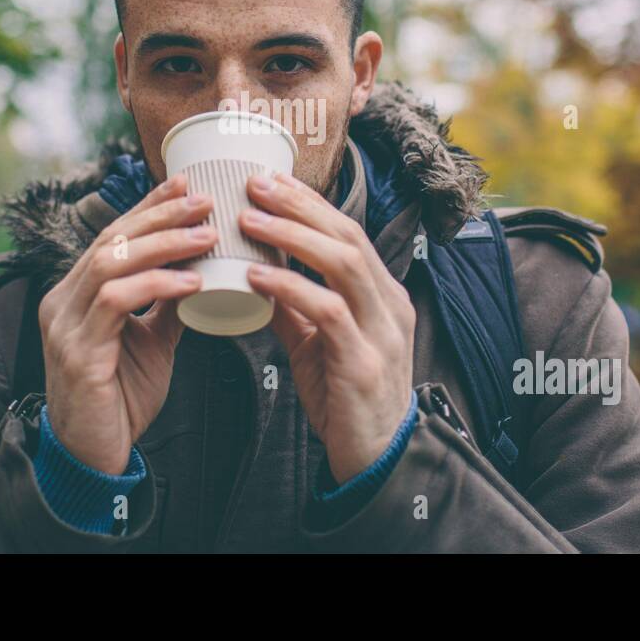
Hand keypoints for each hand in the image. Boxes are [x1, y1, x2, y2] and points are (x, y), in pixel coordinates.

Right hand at [40, 173, 215, 474]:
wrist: (94, 459)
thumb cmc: (120, 400)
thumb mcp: (152, 343)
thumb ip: (167, 306)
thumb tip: (200, 270)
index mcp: (76, 294)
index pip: (113, 236)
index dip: (149, 206)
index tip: (186, 182)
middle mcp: (62, 301)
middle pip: (112, 239)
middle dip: (160, 214)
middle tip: (204, 199)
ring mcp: (64, 325)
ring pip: (111, 262)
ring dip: (163, 243)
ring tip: (206, 234)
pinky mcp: (77, 352)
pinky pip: (117, 302)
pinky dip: (156, 285)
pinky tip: (190, 280)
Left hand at [239, 171, 415, 483]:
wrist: (376, 461)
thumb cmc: (346, 399)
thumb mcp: (317, 344)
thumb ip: (294, 308)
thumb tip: (255, 271)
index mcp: (383, 295)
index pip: (348, 232)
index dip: (309, 203)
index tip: (268, 179)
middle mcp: (391, 305)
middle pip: (349, 236)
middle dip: (300, 205)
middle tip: (254, 184)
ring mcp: (382, 333)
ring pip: (345, 263)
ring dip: (293, 236)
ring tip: (248, 219)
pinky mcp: (364, 364)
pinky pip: (327, 312)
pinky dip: (291, 287)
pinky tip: (256, 275)